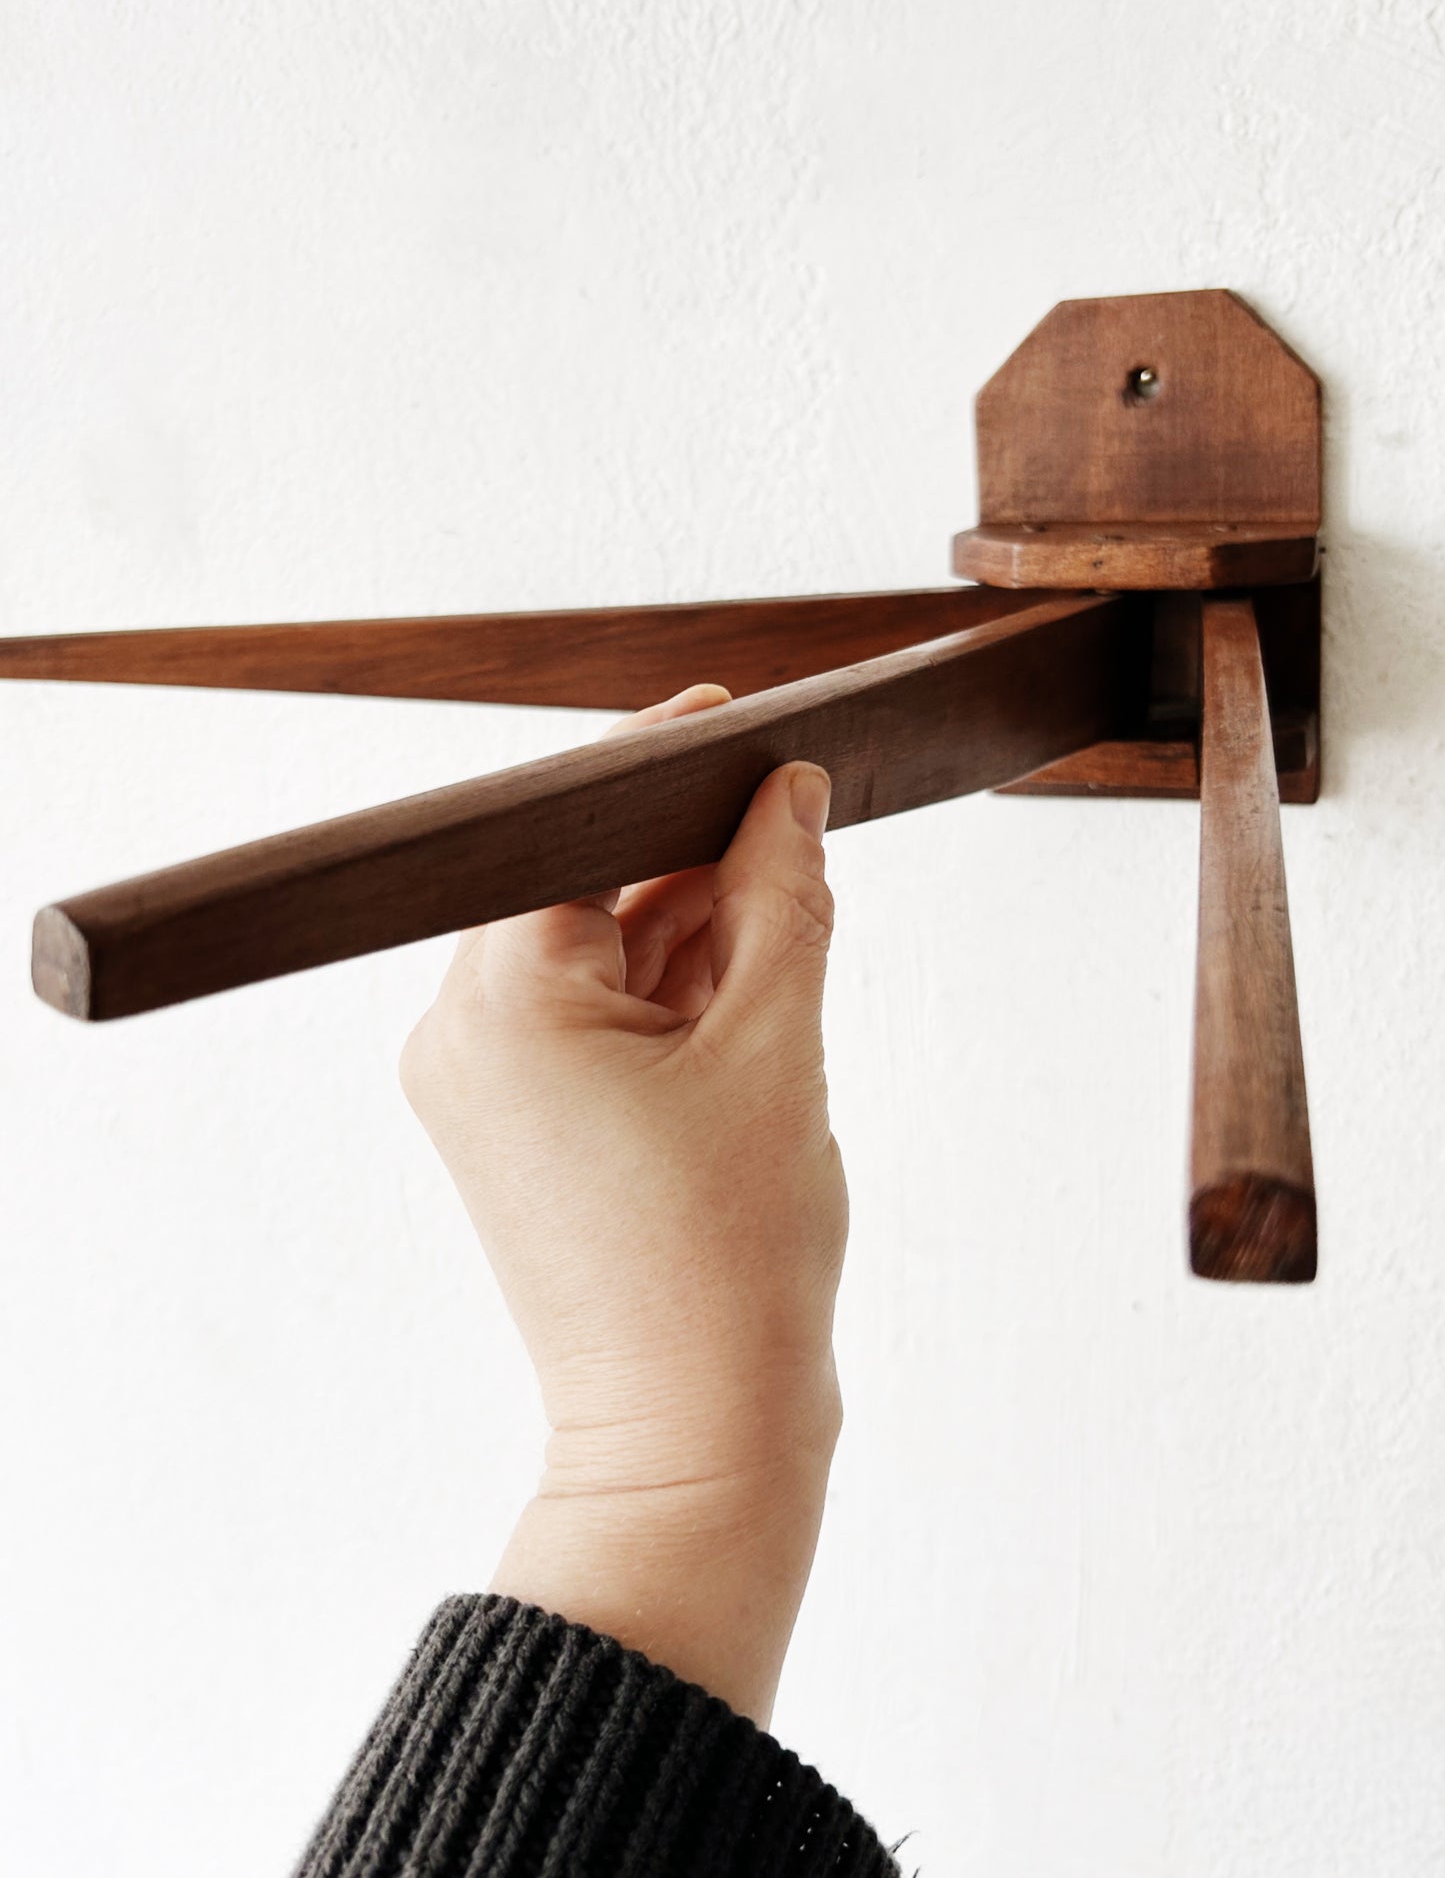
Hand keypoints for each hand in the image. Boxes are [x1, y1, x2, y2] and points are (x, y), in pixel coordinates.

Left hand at [399, 685, 845, 1723]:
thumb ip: (782, 895)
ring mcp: (483, 1084)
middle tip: (799, 839)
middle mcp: (461, 1032)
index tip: (738, 724)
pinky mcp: (518, 1126)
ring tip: (787, 962)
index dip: (668, 766)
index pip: (577, 824)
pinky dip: (670, 1000)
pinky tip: (750, 1007)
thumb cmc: (730, 1266)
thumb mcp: (776, 1047)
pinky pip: (593, 1020)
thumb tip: (791, 792)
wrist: (697, 1439)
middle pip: (585, 885)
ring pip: (597, 953)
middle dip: (695, 861)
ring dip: (692, 936)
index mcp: (501, 999)